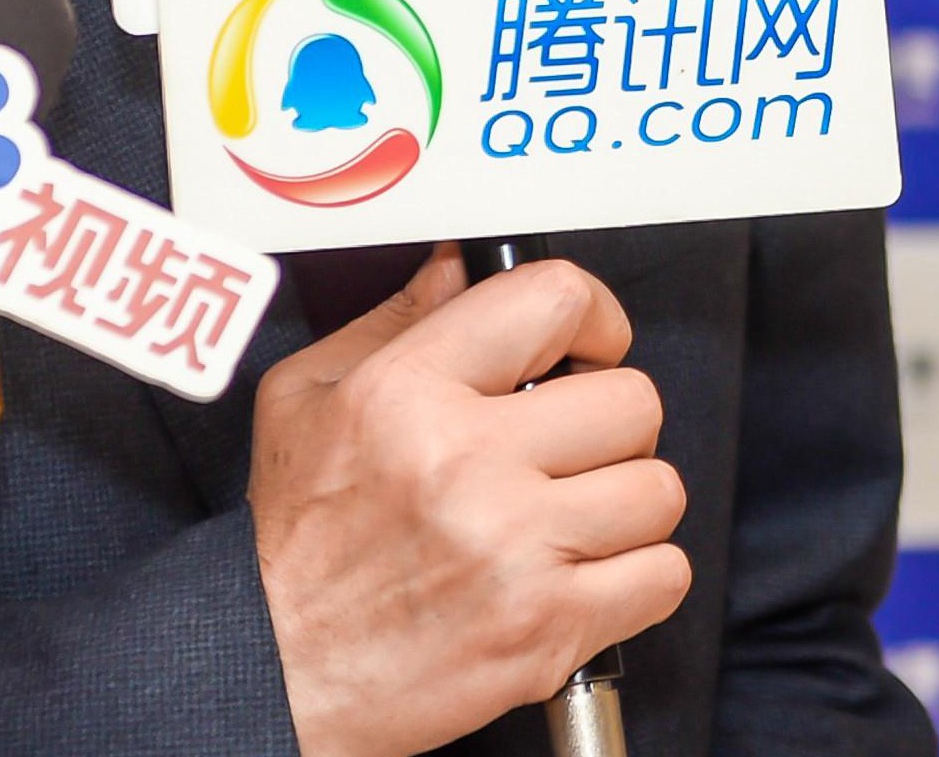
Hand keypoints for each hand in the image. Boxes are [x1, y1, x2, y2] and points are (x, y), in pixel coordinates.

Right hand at [248, 245, 691, 756]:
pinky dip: (638, 575)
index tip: (587, 343)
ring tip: (574, 512)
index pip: (553, 302)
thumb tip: (461, 268)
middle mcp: (466, 465)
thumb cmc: (294, 542)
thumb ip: (395, 323)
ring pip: (657, 489)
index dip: (592, 315)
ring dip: (626, 501)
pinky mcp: (546, 629)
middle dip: (609, 420)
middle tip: (569, 444)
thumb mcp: (306, 397)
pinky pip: (662, 575)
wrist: (276, 671)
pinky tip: (583, 571)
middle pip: (630, 400)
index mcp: (408, 393)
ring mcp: (514, 551)